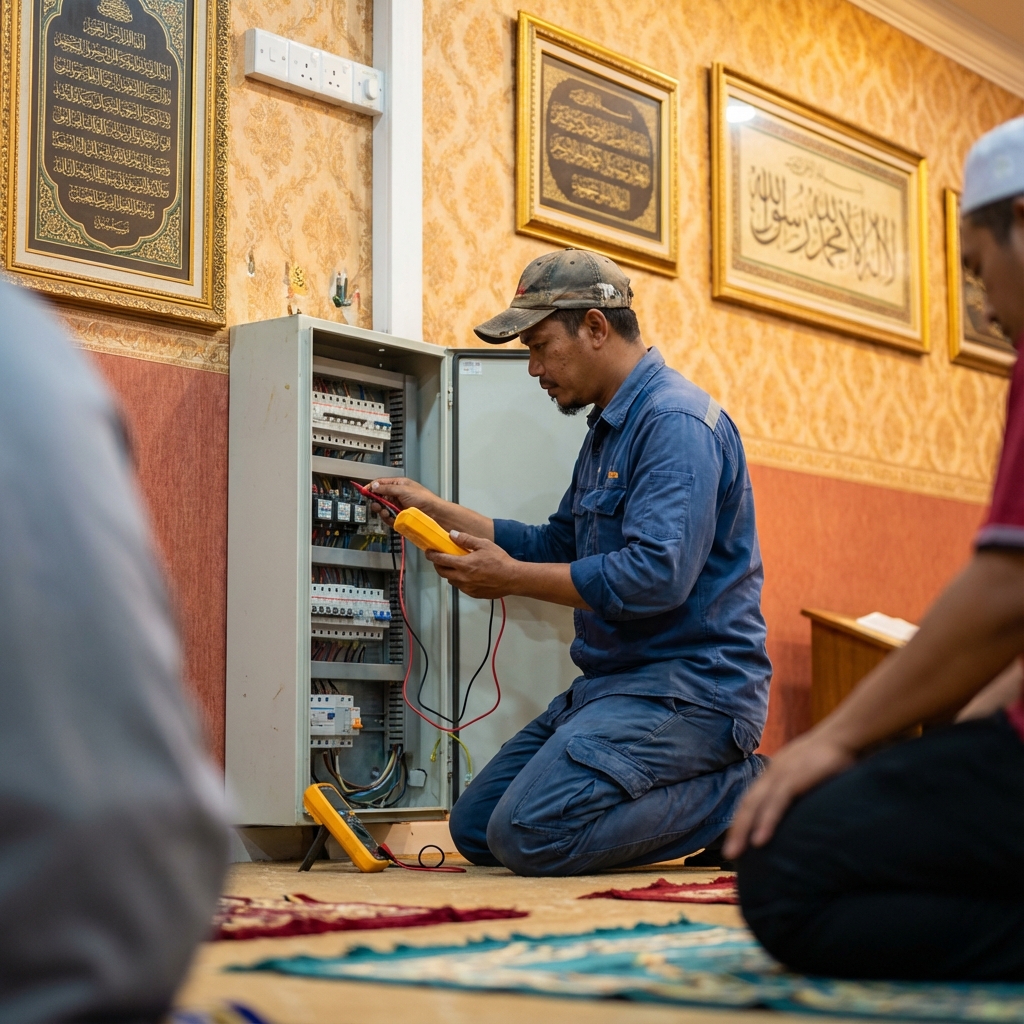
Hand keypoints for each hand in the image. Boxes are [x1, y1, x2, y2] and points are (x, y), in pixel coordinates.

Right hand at [367, 477, 435, 525]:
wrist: (434, 514)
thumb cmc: (423, 498)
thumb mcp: (403, 490)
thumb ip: (387, 489)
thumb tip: (374, 486)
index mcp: (399, 485)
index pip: (381, 484)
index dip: (372, 487)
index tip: (363, 491)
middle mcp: (397, 495)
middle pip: (380, 497)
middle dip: (376, 501)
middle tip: (376, 504)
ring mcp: (398, 507)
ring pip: (383, 508)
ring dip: (382, 510)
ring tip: (385, 511)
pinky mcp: (399, 517)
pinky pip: (388, 518)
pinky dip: (387, 518)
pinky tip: (390, 517)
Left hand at [425, 531, 518, 598]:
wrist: (513, 578)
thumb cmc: (499, 560)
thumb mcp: (484, 545)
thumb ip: (466, 540)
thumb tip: (452, 534)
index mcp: (464, 564)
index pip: (441, 560)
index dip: (432, 555)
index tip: (428, 552)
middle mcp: (462, 578)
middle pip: (442, 572)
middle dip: (438, 565)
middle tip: (439, 559)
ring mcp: (467, 588)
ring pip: (451, 580)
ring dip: (449, 573)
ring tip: (454, 566)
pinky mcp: (473, 594)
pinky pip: (461, 587)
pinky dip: (459, 580)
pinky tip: (466, 575)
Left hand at [723, 731, 855, 859]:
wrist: (845, 734)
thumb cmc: (832, 756)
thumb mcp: (811, 772)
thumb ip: (802, 788)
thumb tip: (803, 811)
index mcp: (775, 772)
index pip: (751, 799)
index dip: (742, 820)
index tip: (736, 842)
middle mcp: (773, 773)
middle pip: (748, 804)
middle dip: (736, 830)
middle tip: (729, 856)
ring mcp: (782, 774)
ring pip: (756, 804)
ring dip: (744, 830)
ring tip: (736, 853)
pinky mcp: (796, 776)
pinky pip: (777, 802)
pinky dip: (766, 821)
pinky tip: (760, 840)